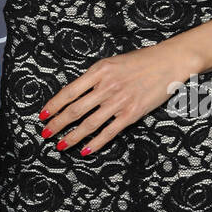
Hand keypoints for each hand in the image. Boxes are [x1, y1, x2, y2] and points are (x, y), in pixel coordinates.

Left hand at [39, 41, 193, 155]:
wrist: (168, 62)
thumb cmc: (140, 61)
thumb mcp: (112, 63)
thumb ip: (94, 78)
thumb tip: (76, 94)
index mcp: (98, 71)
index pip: (69, 92)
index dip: (53, 105)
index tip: (43, 115)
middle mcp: (106, 87)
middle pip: (75, 110)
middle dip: (57, 124)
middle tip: (46, 133)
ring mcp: (119, 101)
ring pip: (89, 124)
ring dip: (72, 137)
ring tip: (60, 145)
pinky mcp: (131, 114)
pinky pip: (109, 132)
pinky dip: (95, 143)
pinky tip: (85, 150)